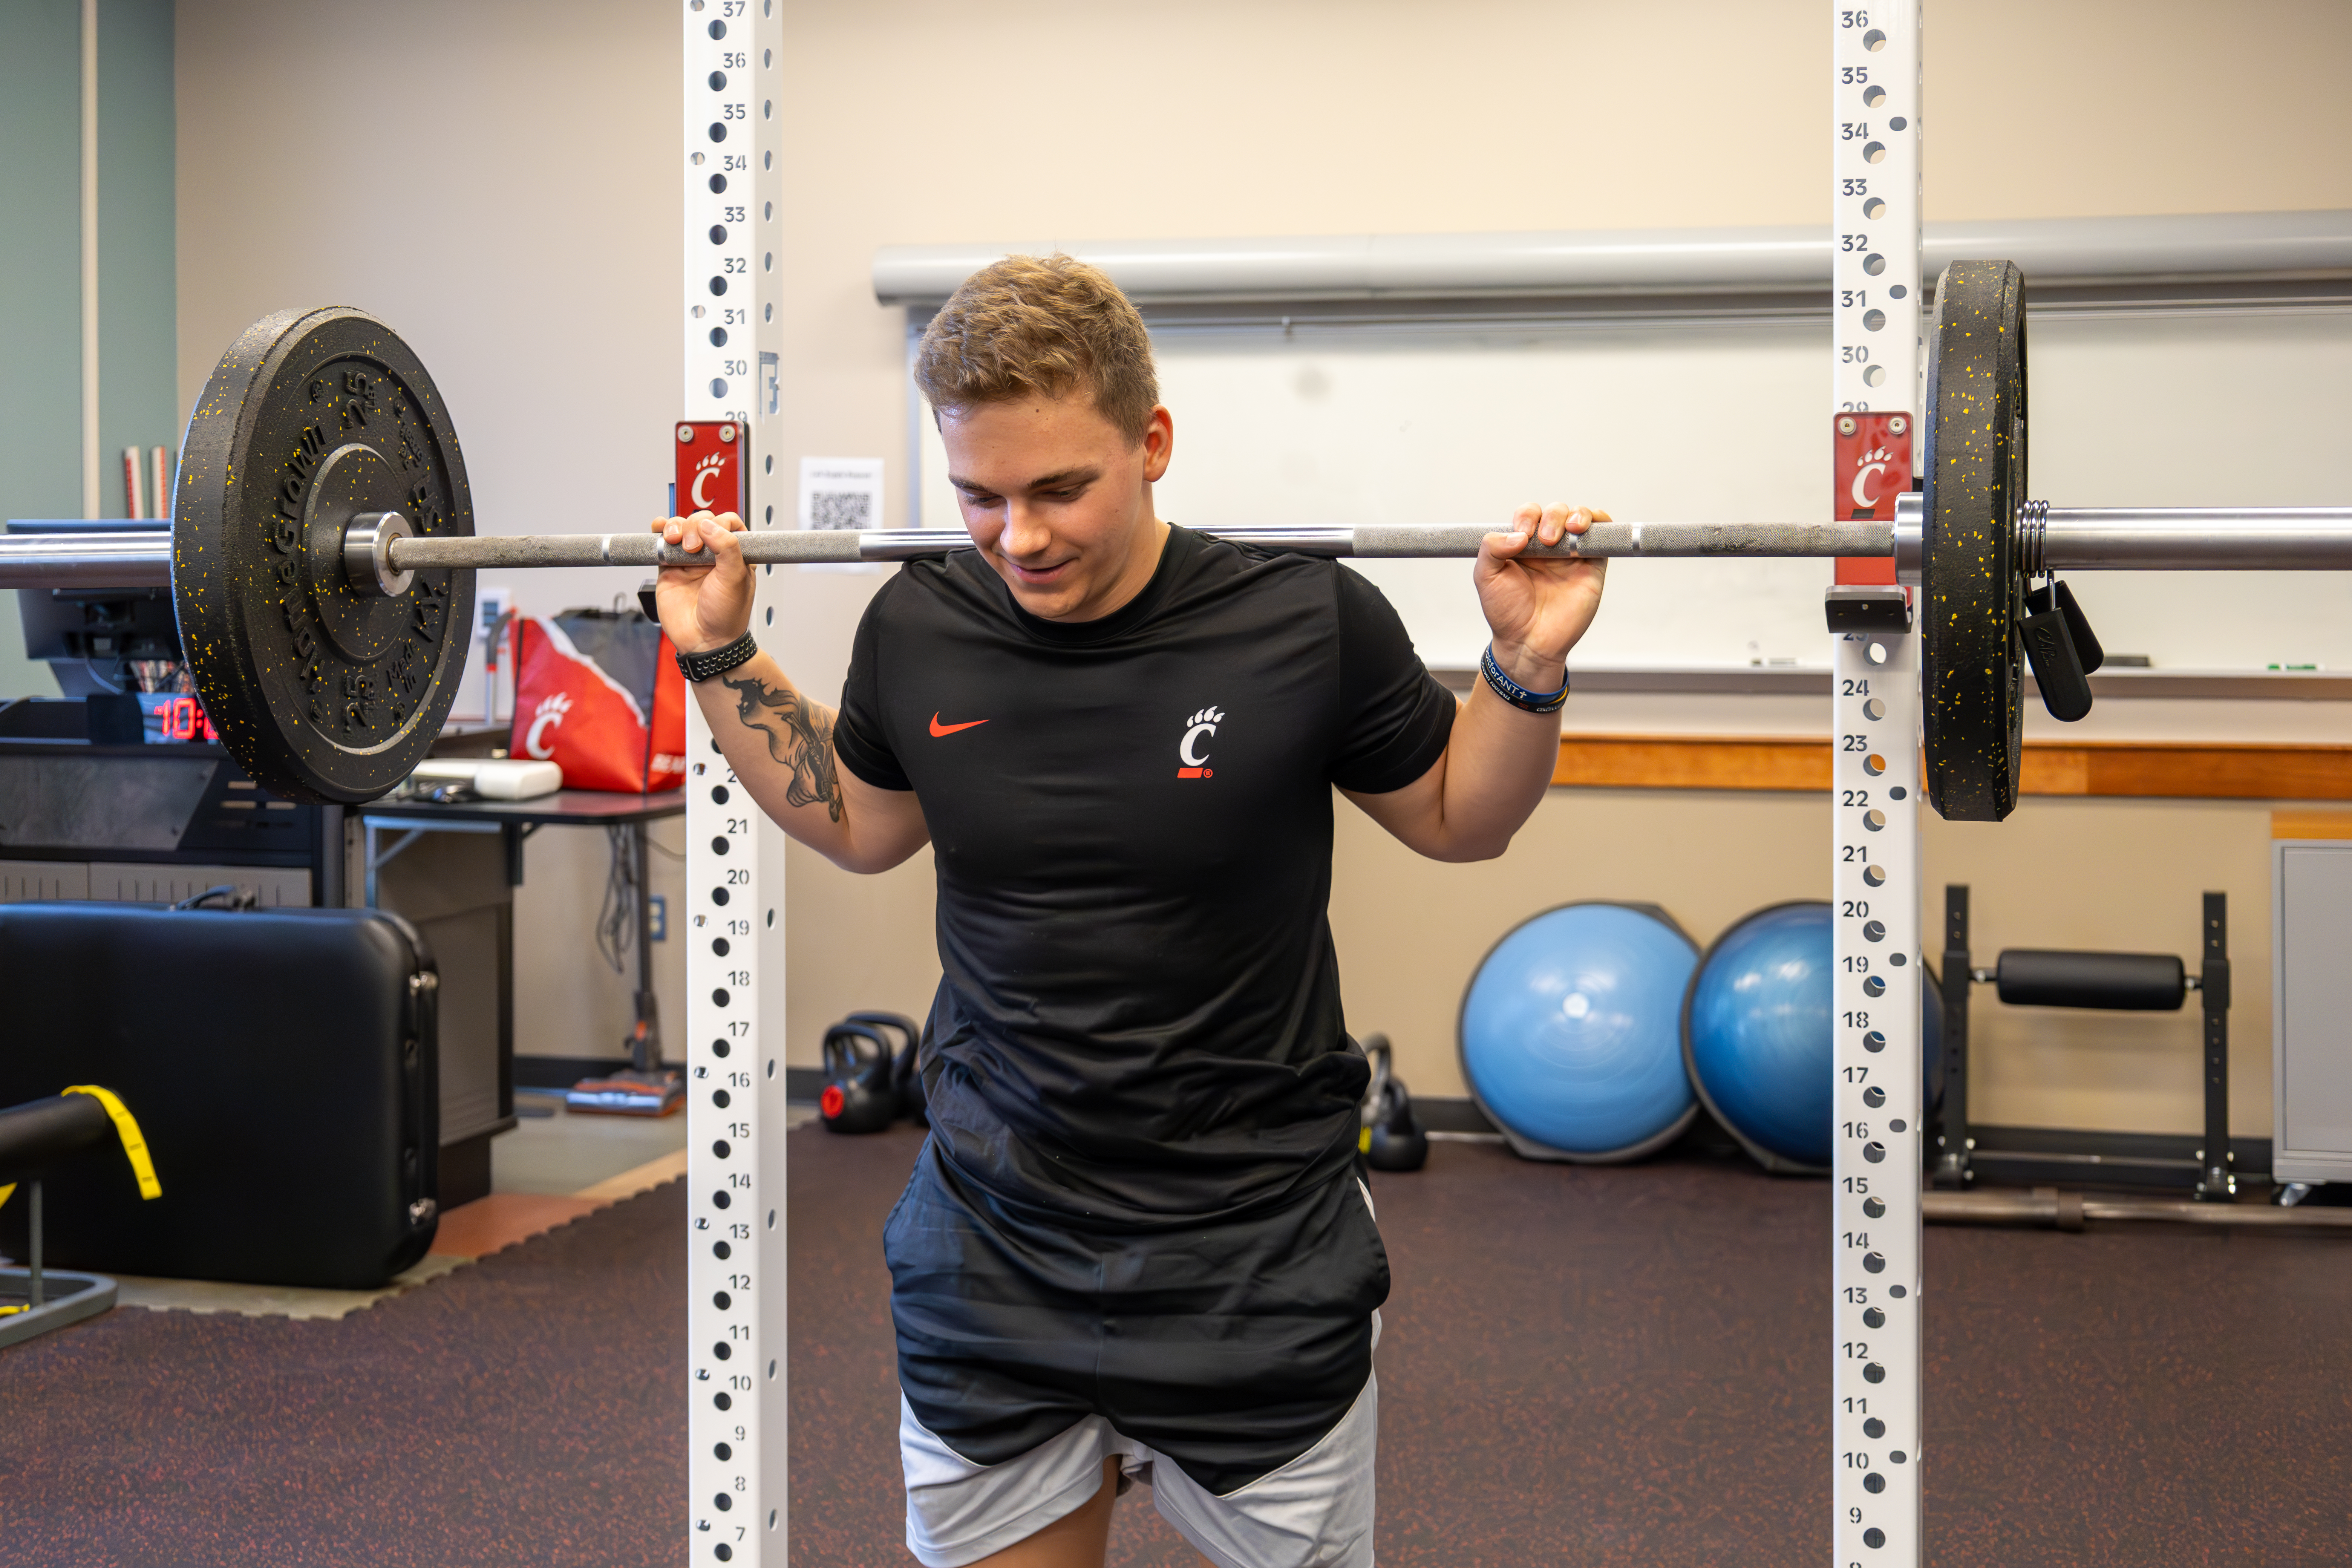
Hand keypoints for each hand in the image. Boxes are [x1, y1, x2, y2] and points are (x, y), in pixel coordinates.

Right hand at [650, 510, 754, 653]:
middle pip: (701, 522)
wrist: (704, 641)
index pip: (728, 523)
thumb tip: (709, 525)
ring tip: (674, 541)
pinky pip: (662, 541)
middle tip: (693, 548)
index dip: (719, 522)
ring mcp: (690, 560)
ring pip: (681, 527)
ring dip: (676, 525)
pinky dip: (659, 529)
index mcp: (735, 555)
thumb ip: (728, 547)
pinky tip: (660, 529)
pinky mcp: (670, 567)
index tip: (712, 536)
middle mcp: (713, 555)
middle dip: (694, 526)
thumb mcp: (735, 579)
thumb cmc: (726, 616)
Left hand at [1474, 503, 1607, 688]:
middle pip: (1556, 511)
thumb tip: (1518, 534)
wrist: (1528, 642)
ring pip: (1580, 517)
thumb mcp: (1486, 576)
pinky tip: (1583, 530)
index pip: (1529, 514)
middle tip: (1546, 540)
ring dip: (1576, 514)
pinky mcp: (1592, 566)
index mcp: (1522, 545)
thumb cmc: (1507, 612)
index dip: (1527, 516)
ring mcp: (1571, 555)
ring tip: (1570, 528)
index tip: (1523, 534)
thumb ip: (1491, 547)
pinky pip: (1602, 536)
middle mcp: (1548, 547)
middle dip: (1552, 517)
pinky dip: (1598, 523)